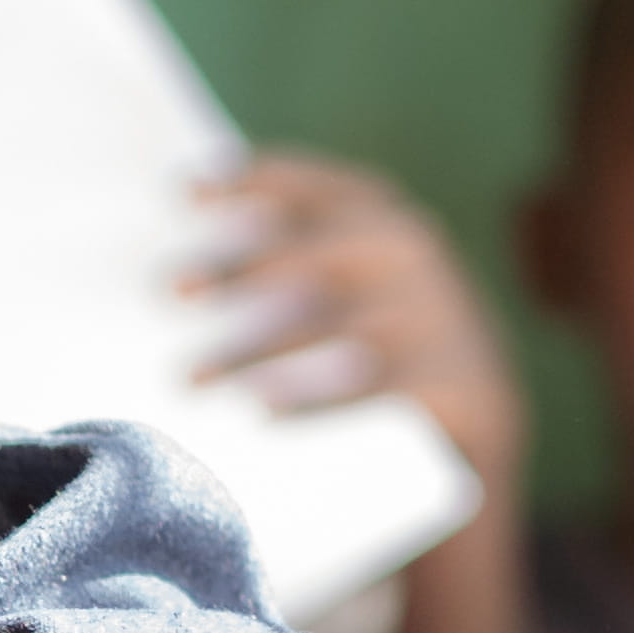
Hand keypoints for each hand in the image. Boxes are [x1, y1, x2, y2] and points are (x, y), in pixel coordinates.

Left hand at [187, 153, 526, 492]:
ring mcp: (450, 326)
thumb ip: (272, 288)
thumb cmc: (366, 374)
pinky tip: (265, 416)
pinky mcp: (471, 393)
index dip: (259, 180)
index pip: (322, 191)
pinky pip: (392, 394)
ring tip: (193, 382)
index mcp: (384, 228)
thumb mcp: (329, 318)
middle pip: (332, 251)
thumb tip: (162, 288)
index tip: (185, 186)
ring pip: (351, 327)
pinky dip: (325, 403)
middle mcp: (420, 265)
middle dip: (251, 264)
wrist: (468, 452)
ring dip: (264, 350)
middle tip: (171, 289)